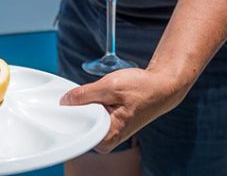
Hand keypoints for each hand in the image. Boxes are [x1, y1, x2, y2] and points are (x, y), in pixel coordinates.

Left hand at [59, 68, 186, 153]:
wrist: (161, 88)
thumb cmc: (141, 89)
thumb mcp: (111, 86)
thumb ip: (85, 95)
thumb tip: (64, 101)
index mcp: (106, 137)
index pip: (76, 127)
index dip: (71, 109)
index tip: (73, 97)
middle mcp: (105, 140)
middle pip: (78, 121)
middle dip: (80, 104)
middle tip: (96, 92)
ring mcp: (105, 133)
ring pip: (84, 115)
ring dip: (88, 101)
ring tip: (105, 94)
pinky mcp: (106, 125)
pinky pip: (90, 113)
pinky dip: (93, 102)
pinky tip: (104, 96)